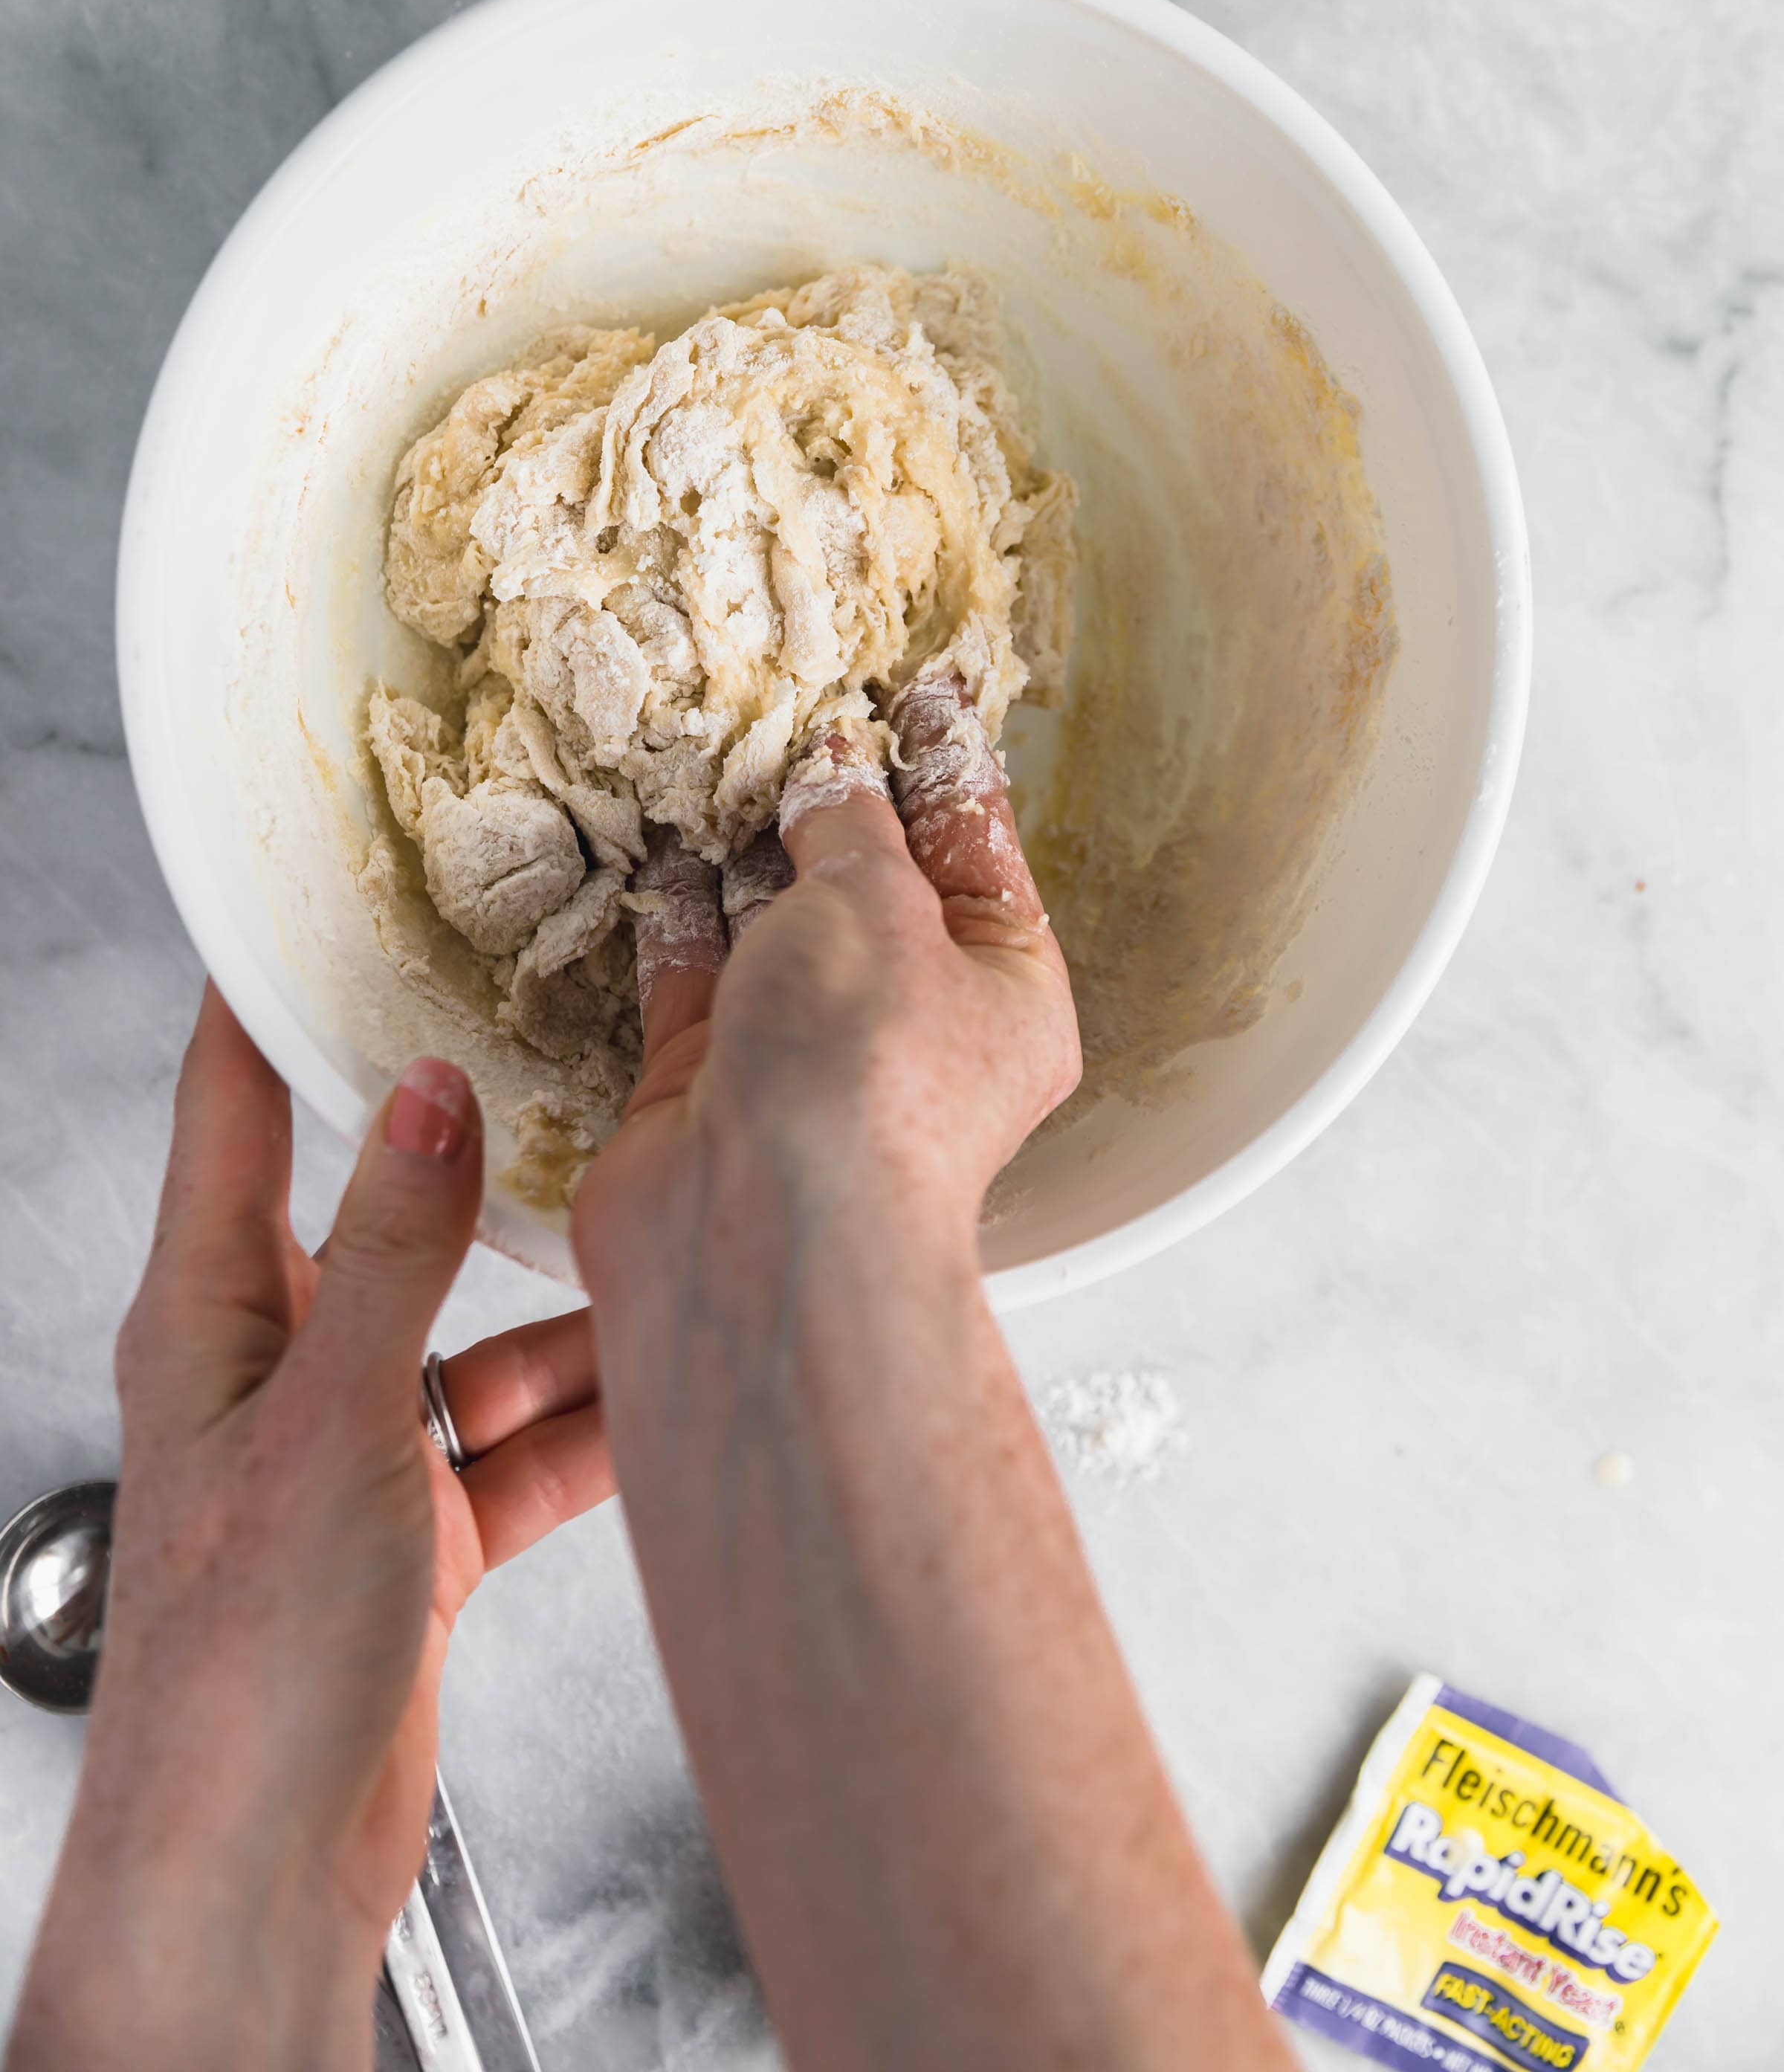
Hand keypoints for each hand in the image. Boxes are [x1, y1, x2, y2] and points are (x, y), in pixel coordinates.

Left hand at [9, 991, 612, 2071]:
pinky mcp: (420, 1530)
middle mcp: (281, 1364)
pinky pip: (524, 1445)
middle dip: (477, 1154)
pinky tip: (665, 1398)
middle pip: (387, 1215)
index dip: (266, 1002)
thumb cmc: (236, 1664)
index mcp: (212, 1313)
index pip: (231, 1109)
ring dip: (570, 1315)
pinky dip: (594, 1427)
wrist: (254, 1865)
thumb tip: (430, 1100)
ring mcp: (355, 1449)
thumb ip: (391, 1254)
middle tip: (565, 1066)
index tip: (319, 913)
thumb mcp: (329, 1422)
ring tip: (667, 1245)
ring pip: (482, 1336)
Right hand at [576, 675, 1081, 1290]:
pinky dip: (675, 907)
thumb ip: (850, 824)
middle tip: (793, 698)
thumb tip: (835, 765)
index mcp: (1006, 991)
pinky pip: (694, 972)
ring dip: (745, 845)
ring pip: (775, 924)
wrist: (758, 1236)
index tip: (917, 686)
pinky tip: (656, 831)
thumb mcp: (880, 903)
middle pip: (873, 886)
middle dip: (832, 801)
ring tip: (714, 742)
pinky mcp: (708, 1085)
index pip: (977, 849)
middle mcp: (911, 1027)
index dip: (944, 761)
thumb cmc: (865, 1070)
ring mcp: (807, 1058)